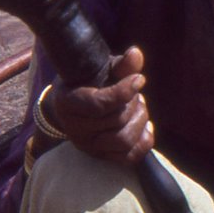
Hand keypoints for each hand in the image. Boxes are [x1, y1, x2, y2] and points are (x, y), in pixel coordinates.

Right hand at [47, 46, 154, 164]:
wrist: (76, 103)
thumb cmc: (90, 81)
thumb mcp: (102, 69)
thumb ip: (120, 65)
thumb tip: (136, 54)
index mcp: (68, 102)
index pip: (99, 104)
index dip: (124, 92)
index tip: (140, 79)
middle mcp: (74, 128)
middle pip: (116, 120)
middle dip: (134, 103)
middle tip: (136, 93)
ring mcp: (87, 146)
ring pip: (124, 140)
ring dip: (140, 121)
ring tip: (139, 107)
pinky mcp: (101, 157)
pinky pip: (129, 158)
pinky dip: (143, 141)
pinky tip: (145, 126)